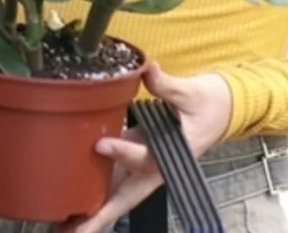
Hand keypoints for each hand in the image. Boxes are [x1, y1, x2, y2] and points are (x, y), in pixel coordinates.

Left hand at [63, 66, 233, 232]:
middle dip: (101, 217)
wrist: (223, 110)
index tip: (102, 144)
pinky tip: (73, 206)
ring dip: (94, 214)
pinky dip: (95, 196)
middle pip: (126, 198)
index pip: (145, 158)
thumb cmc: (209, 103)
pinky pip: (115, 183)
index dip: (124, 152)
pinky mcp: (137, 161)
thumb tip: (150, 70)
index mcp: (172, 154)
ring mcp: (145, 168)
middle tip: (76, 231)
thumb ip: (168, 86)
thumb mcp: (191, 92)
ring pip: (118, 197)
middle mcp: (156, 168)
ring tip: (65, 228)